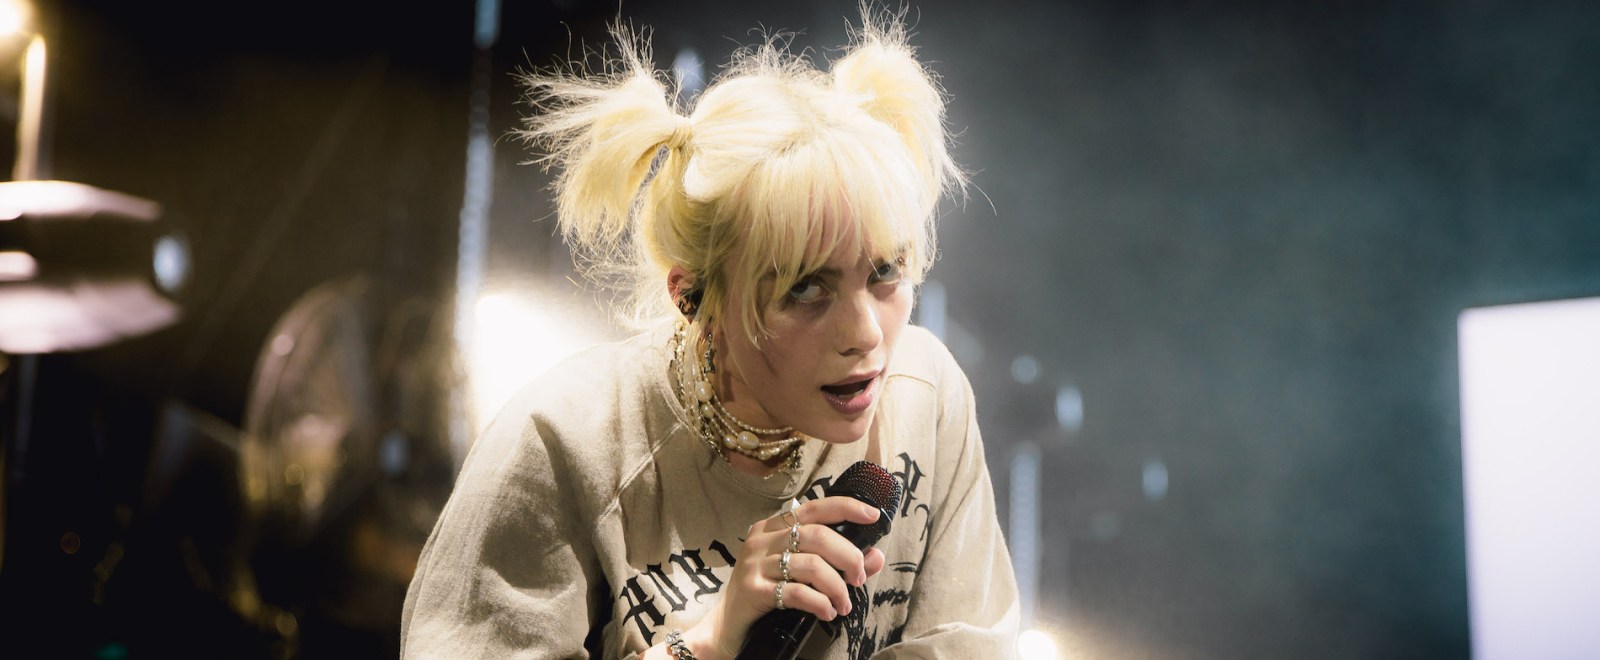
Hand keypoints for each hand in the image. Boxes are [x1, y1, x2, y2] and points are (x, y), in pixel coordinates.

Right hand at [681, 496, 887, 658]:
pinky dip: (820, 603)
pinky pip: (797, 592)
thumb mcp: (800, 573)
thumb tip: (876, 556)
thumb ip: (838, 562)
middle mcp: (762, 539)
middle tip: (858, 579)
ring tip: (844, 604)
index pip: (814, 507)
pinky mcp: (753, 589)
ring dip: (837, 586)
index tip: (873, 515)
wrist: (727, 626)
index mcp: (773, 526)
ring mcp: (755, 563)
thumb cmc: (767, 593)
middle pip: (817, 535)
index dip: (846, 507)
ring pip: (811, 564)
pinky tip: (827, 612)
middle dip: (848, 556)